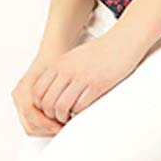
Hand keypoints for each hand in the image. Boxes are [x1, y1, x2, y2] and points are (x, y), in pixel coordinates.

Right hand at [12, 49, 69, 135]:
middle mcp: (19, 95)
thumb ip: (57, 96)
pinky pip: (31, 122)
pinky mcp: (24, 103)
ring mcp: (19, 100)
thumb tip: (63, 113)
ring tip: (60, 126)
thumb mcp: (58, 77)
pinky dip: (43, 126)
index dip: (46, 124)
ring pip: (30, 126)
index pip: (31, 114)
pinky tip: (55, 122)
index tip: (61, 126)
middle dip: (47, 130)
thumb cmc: (56, 62)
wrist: (53, 52)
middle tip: (63, 129)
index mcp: (24, 89)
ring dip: (45, 130)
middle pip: (29, 124)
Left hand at [27, 31, 143, 126]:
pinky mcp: (97, 85)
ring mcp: (82, 78)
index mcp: (59, 64)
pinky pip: (80, 106)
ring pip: (61, 107)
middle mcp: (67, 70)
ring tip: (67, 118)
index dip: (39, 105)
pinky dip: (78, 113)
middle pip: (47, 102)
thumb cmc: (100, 51)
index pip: (37, 91)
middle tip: (56, 118)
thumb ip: (61, 71)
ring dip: (63, 117)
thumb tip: (52, 90)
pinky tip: (80, 112)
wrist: (122, 42)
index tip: (46, 110)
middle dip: (50, 115)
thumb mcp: (73, 57)